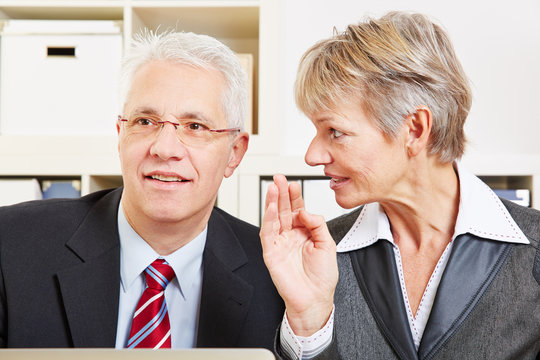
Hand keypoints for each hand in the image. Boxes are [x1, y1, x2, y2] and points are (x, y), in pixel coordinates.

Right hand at [260, 174, 337, 335]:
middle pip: (283, 209)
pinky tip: (270, 208)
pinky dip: (268, 219)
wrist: (315, 299)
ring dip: (272, 202)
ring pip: (273, 218)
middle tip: (279, 178)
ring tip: (273, 187)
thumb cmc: (322, 277)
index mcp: (304, 232)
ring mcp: (280, 243)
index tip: (294, 183)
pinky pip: (268, 233)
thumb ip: (317, 224)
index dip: (295, 196)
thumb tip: (304, 210)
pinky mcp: (271, 253)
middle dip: (281, 193)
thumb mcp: (328, 244)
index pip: (297, 209)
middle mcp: (290, 235)